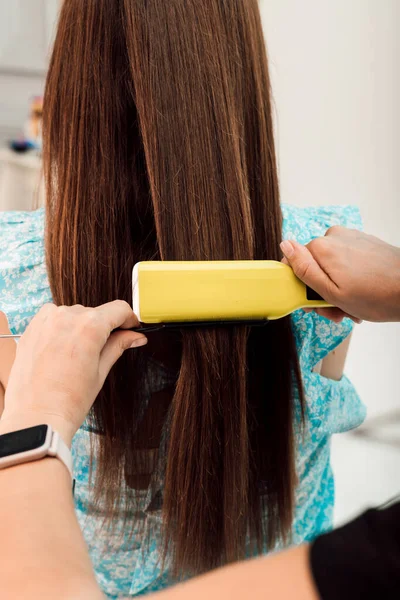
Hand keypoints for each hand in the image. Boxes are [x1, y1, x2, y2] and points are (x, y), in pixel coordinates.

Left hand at [0, 301, 146, 444]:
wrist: (37, 417)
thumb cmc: (68, 401)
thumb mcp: (100, 372)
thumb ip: (118, 346)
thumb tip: (136, 336)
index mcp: (90, 326)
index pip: (119, 309)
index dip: (129, 319)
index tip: (131, 328)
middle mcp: (67, 316)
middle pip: (96, 313)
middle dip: (104, 328)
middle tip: (103, 351)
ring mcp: (47, 320)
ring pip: (75, 315)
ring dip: (82, 328)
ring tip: (79, 355)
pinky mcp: (32, 327)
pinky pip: (54, 318)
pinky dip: (62, 328)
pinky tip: (62, 350)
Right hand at [280, 227, 399, 322]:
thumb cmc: (377, 295)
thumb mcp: (331, 291)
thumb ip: (303, 269)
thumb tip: (284, 245)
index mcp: (321, 248)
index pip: (294, 265)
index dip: (301, 288)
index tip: (312, 304)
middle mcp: (334, 237)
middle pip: (314, 268)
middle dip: (322, 293)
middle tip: (337, 310)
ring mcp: (350, 239)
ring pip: (331, 268)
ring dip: (337, 289)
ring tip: (352, 307)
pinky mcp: (364, 244)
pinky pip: (346, 263)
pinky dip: (350, 280)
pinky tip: (361, 295)